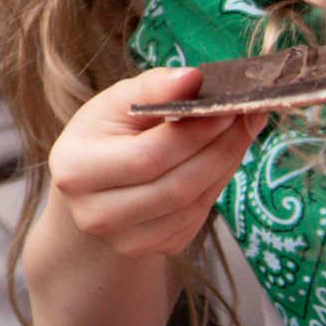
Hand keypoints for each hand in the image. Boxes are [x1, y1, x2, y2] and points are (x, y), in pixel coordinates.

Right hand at [48, 63, 249, 257]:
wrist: (91, 185)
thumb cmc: (104, 134)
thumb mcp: (117, 102)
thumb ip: (153, 87)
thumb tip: (193, 78)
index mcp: (76, 171)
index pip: (147, 157)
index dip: (193, 134)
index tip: (228, 107)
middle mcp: (95, 215)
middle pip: (176, 187)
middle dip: (220, 150)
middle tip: (248, 117)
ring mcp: (125, 240)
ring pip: (192, 205)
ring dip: (225, 166)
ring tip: (241, 132)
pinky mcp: (154, 248)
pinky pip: (197, 217)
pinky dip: (216, 185)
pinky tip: (221, 158)